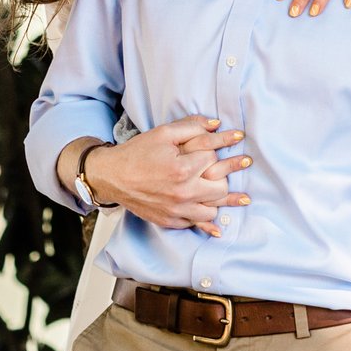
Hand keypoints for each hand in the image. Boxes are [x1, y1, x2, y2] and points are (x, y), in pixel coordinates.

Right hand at [91, 117, 252, 236]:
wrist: (112, 176)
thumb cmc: (137, 153)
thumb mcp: (163, 133)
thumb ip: (191, 127)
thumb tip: (216, 124)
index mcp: (182, 169)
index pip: (213, 158)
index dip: (219, 147)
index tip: (237, 139)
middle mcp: (182, 193)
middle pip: (220, 187)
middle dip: (226, 174)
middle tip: (237, 166)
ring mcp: (176, 210)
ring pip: (212, 210)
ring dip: (220, 201)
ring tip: (235, 196)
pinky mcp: (170, 220)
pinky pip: (195, 225)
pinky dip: (206, 223)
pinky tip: (218, 226)